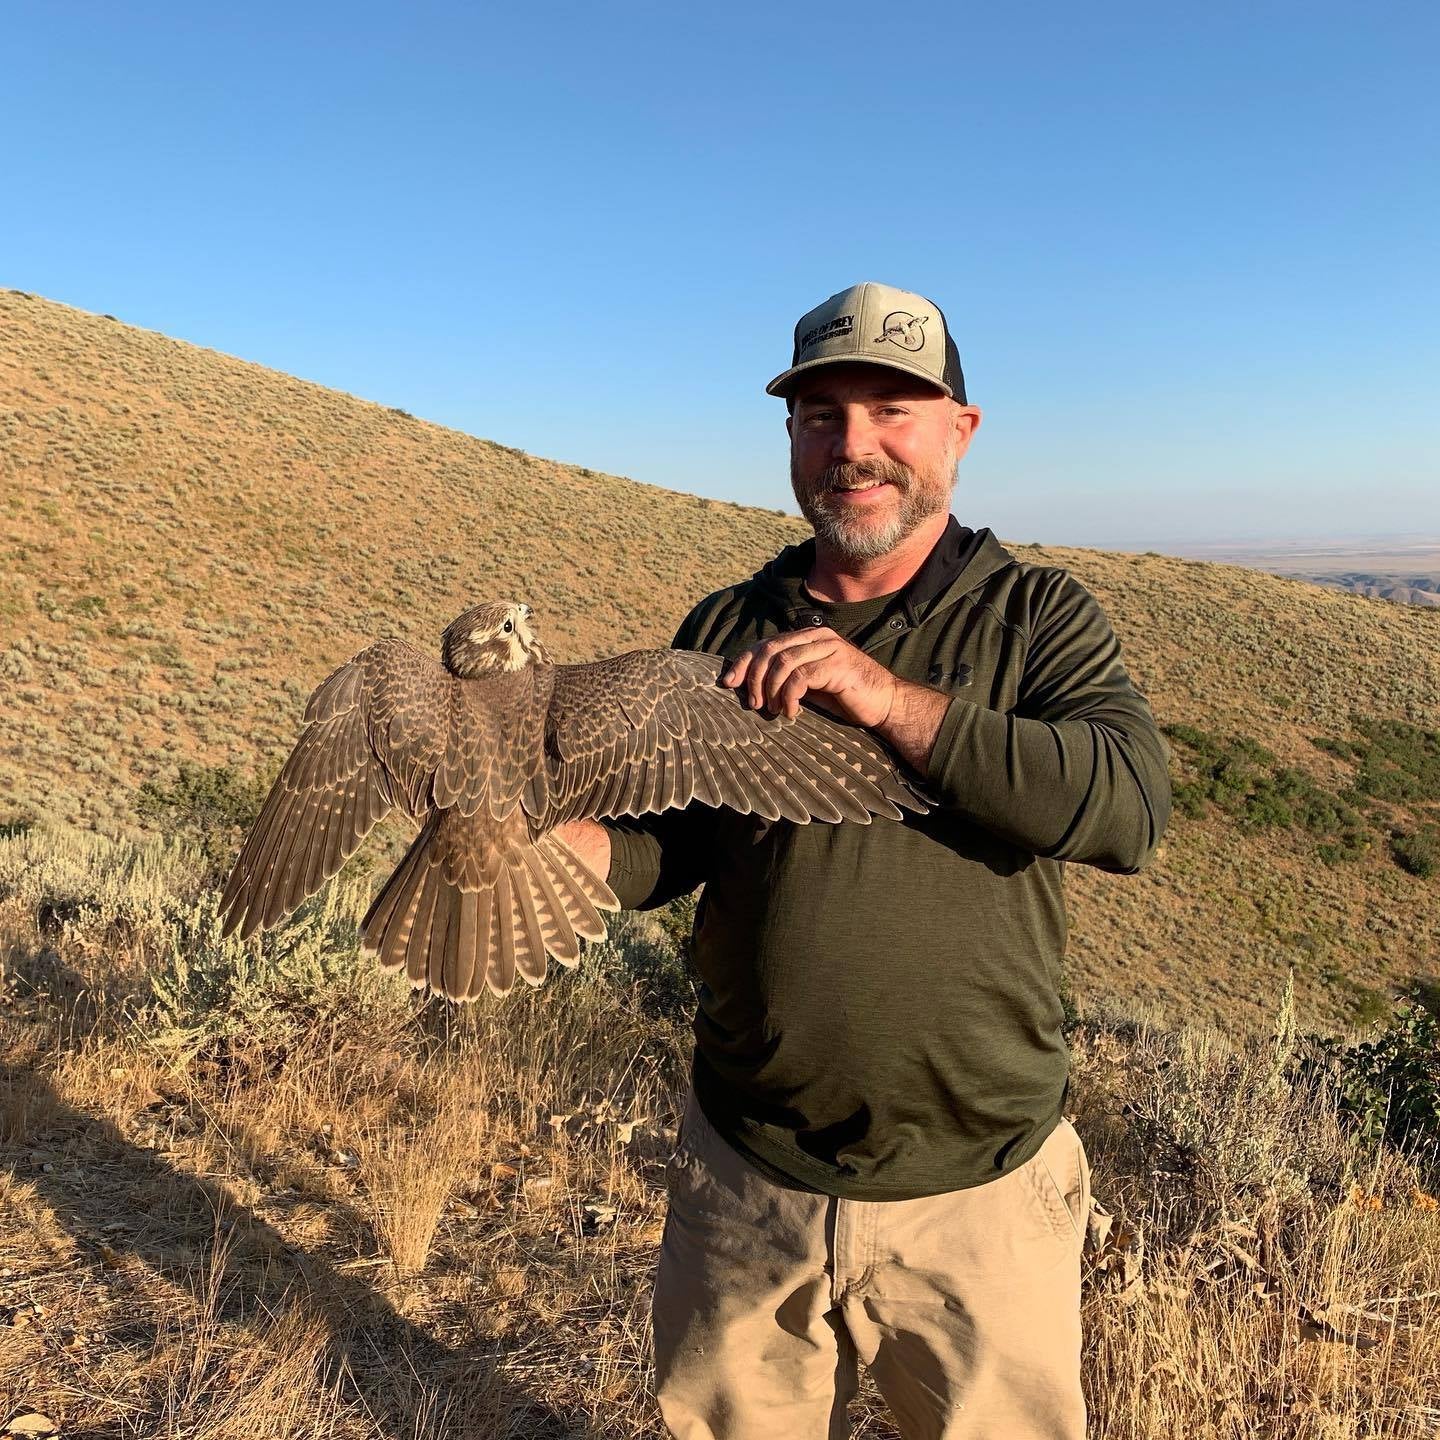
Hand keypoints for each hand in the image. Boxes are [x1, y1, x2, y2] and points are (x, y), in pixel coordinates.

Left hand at [718, 627, 897, 728]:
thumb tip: (751, 686)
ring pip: (782, 662)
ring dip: (771, 690)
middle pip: (770, 650)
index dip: (744, 663)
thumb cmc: (847, 696)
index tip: (729, 684)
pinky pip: (799, 677)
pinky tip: (792, 713)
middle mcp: (817, 637)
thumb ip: (787, 677)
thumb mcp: (810, 684)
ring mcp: (829, 648)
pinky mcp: (837, 664)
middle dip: (754, 678)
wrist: (886, 704)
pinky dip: (789, 697)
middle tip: (754, 704)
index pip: (766, 643)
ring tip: (774, 710)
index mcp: (809, 638)